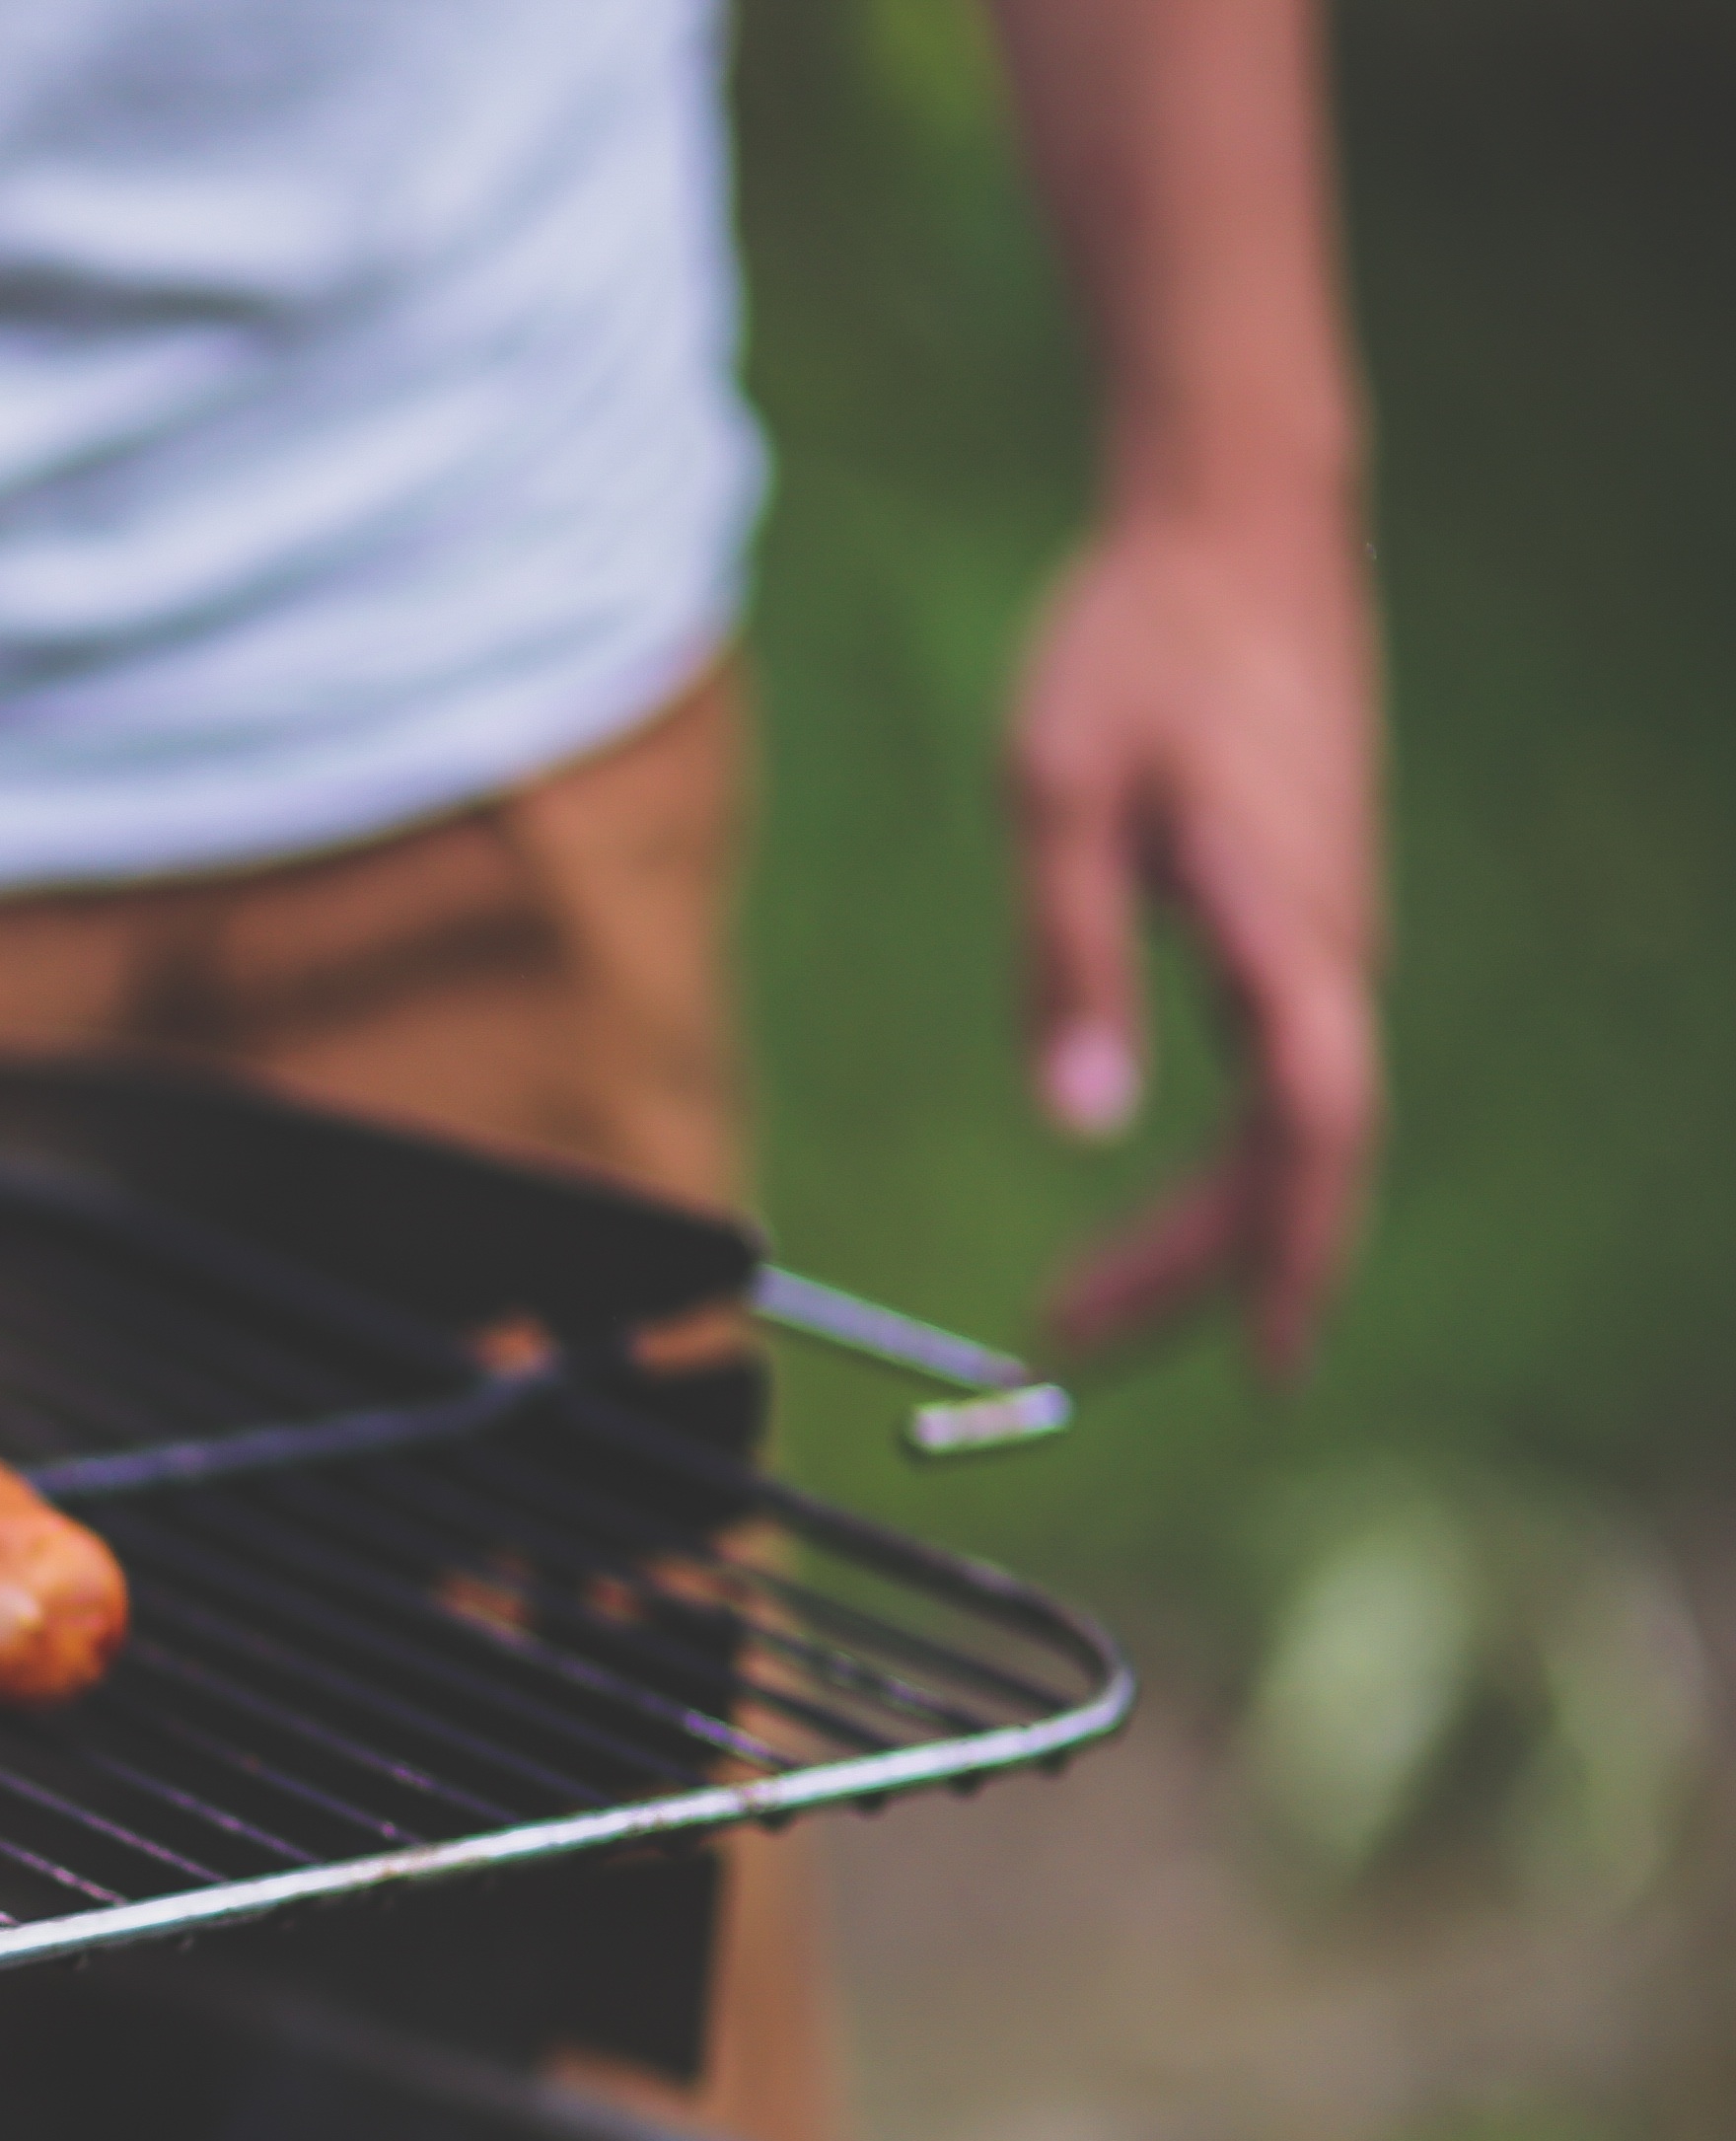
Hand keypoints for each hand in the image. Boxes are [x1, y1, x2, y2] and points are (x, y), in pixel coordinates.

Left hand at [1008, 497, 1387, 1378]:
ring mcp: (1327, 930)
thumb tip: (1074, 1122)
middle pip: (1298, 1156)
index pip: (1309, 1138)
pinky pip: (1285, 1071)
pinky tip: (1168, 1190)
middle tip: (1072, 1338)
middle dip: (1204, 1269)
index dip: (1287, 1259)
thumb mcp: (1059, 794)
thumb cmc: (1138, 644)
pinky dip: (1231, 1153)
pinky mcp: (1303, 909)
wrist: (1232, 524)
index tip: (1260, 1362)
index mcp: (1288, 930)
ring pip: (1293, 1121)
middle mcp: (1333, 946)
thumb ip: (1066, 956)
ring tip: (1089, 1298)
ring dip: (1206, 1222)